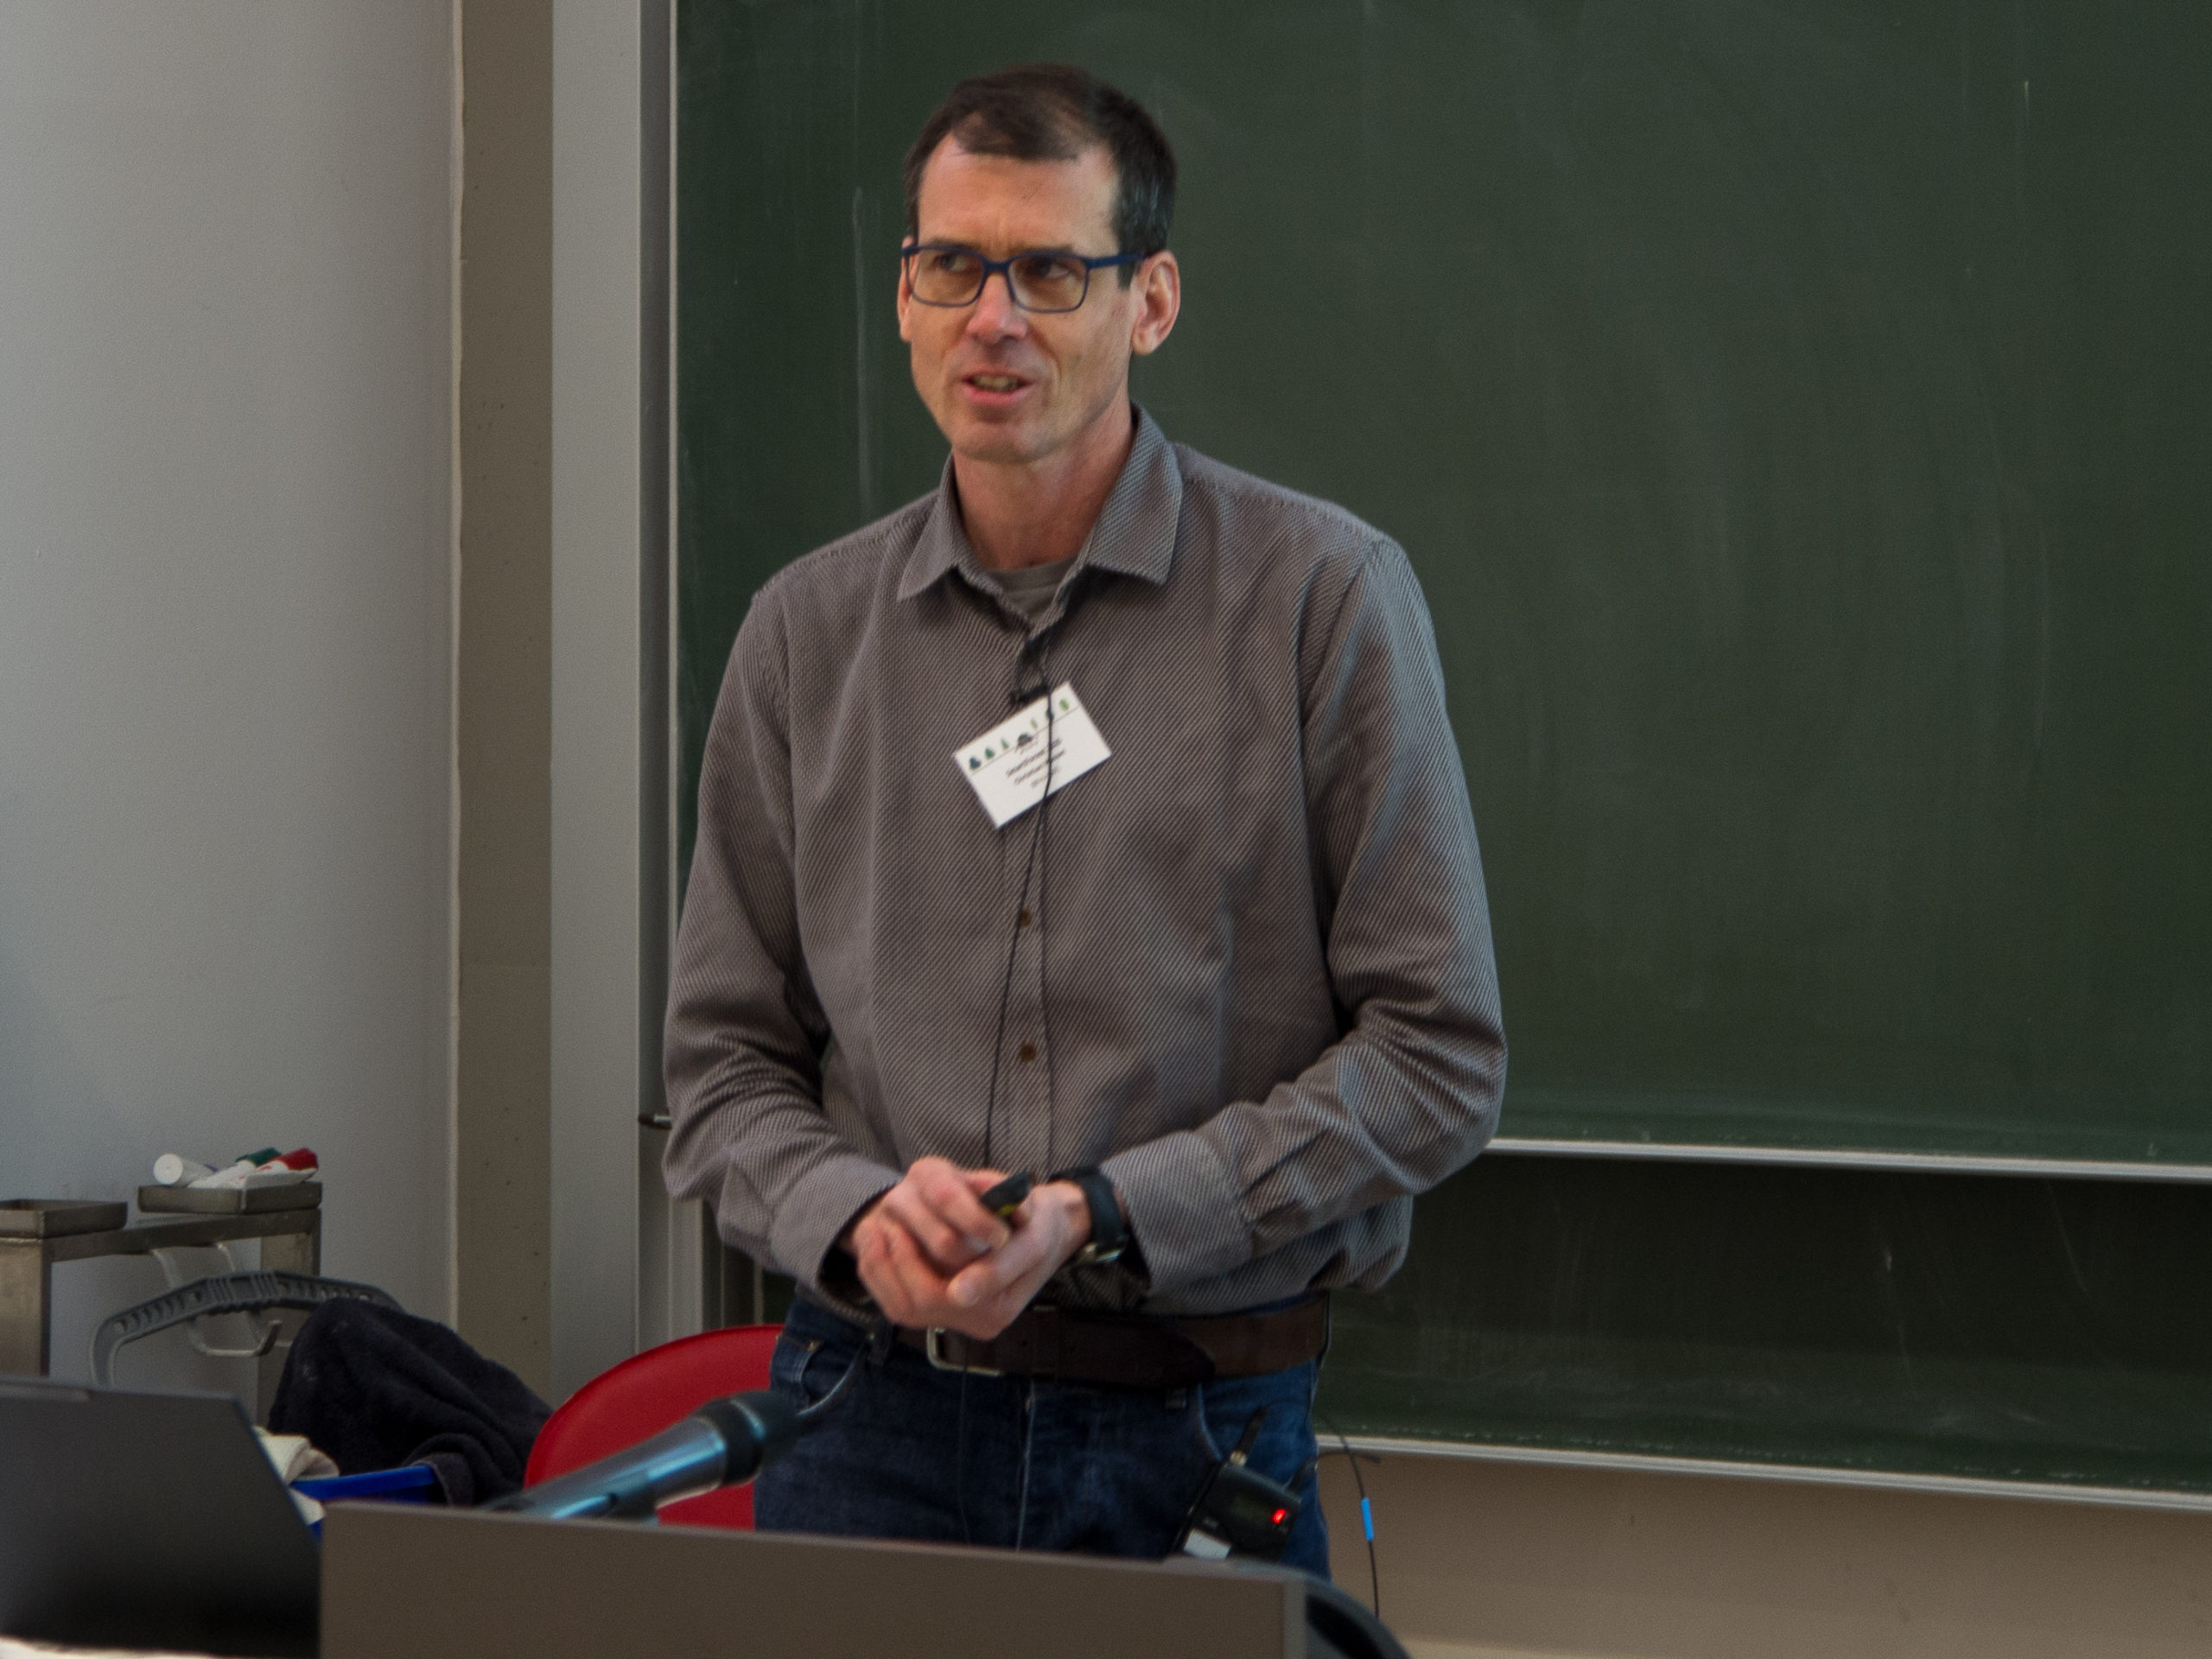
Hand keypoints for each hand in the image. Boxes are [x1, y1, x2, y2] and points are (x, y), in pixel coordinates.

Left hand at [843, 1157, 1092, 1339]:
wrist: (1044, 1227)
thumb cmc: (1037, 1224)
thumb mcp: (1031, 1239)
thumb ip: (998, 1267)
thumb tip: (957, 1296)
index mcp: (997, 1309)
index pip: (944, 1299)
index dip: (910, 1265)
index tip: (893, 1230)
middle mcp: (974, 1322)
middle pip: (917, 1304)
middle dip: (895, 1262)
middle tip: (885, 1222)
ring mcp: (955, 1317)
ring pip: (902, 1306)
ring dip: (882, 1266)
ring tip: (874, 1228)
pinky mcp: (938, 1308)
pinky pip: (896, 1302)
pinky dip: (880, 1273)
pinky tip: (876, 1240)